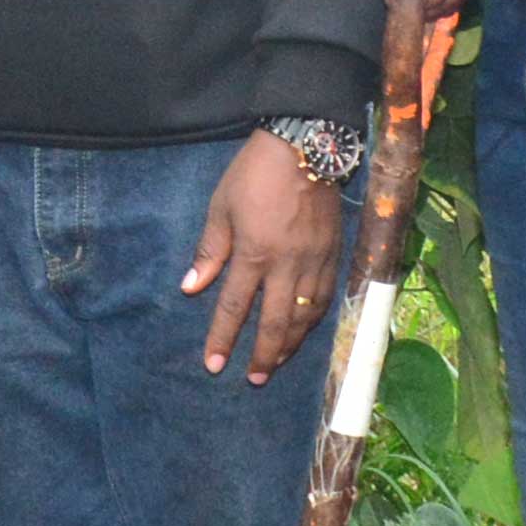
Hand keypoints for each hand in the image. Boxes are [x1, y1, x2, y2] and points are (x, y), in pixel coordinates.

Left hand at [187, 131, 345, 378]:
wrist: (306, 146)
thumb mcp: (221, 208)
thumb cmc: (254, 174)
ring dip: (291, 344)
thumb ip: (209, 251)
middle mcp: (287, 265)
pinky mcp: (334, 254)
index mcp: (254, 254)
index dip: (223, 339)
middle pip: (276, 323)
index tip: (215, 365)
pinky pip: (326, 298)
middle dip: (264, 355)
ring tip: (278, 364)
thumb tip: (191, 288)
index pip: (234, 307)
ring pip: (305, 316)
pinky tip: (305, 330)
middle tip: (254, 379)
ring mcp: (315, 262)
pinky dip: (314, 320)